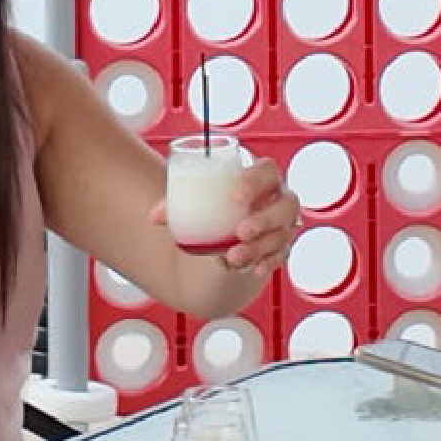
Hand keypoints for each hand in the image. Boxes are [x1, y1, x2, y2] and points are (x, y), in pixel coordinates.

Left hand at [149, 154, 300, 280]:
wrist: (231, 224)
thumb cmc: (217, 202)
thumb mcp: (200, 198)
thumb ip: (178, 203)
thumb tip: (154, 216)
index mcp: (262, 177)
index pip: (268, 171)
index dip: (255, 182)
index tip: (235, 196)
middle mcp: (279, 199)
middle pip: (286, 205)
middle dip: (264, 219)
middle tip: (240, 232)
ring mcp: (283, 224)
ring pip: (282, 235)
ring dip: (259, 247)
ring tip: (234, 257)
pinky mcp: (281, 246)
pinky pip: (280, 256)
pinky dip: (267, 263)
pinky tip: (253, 269)